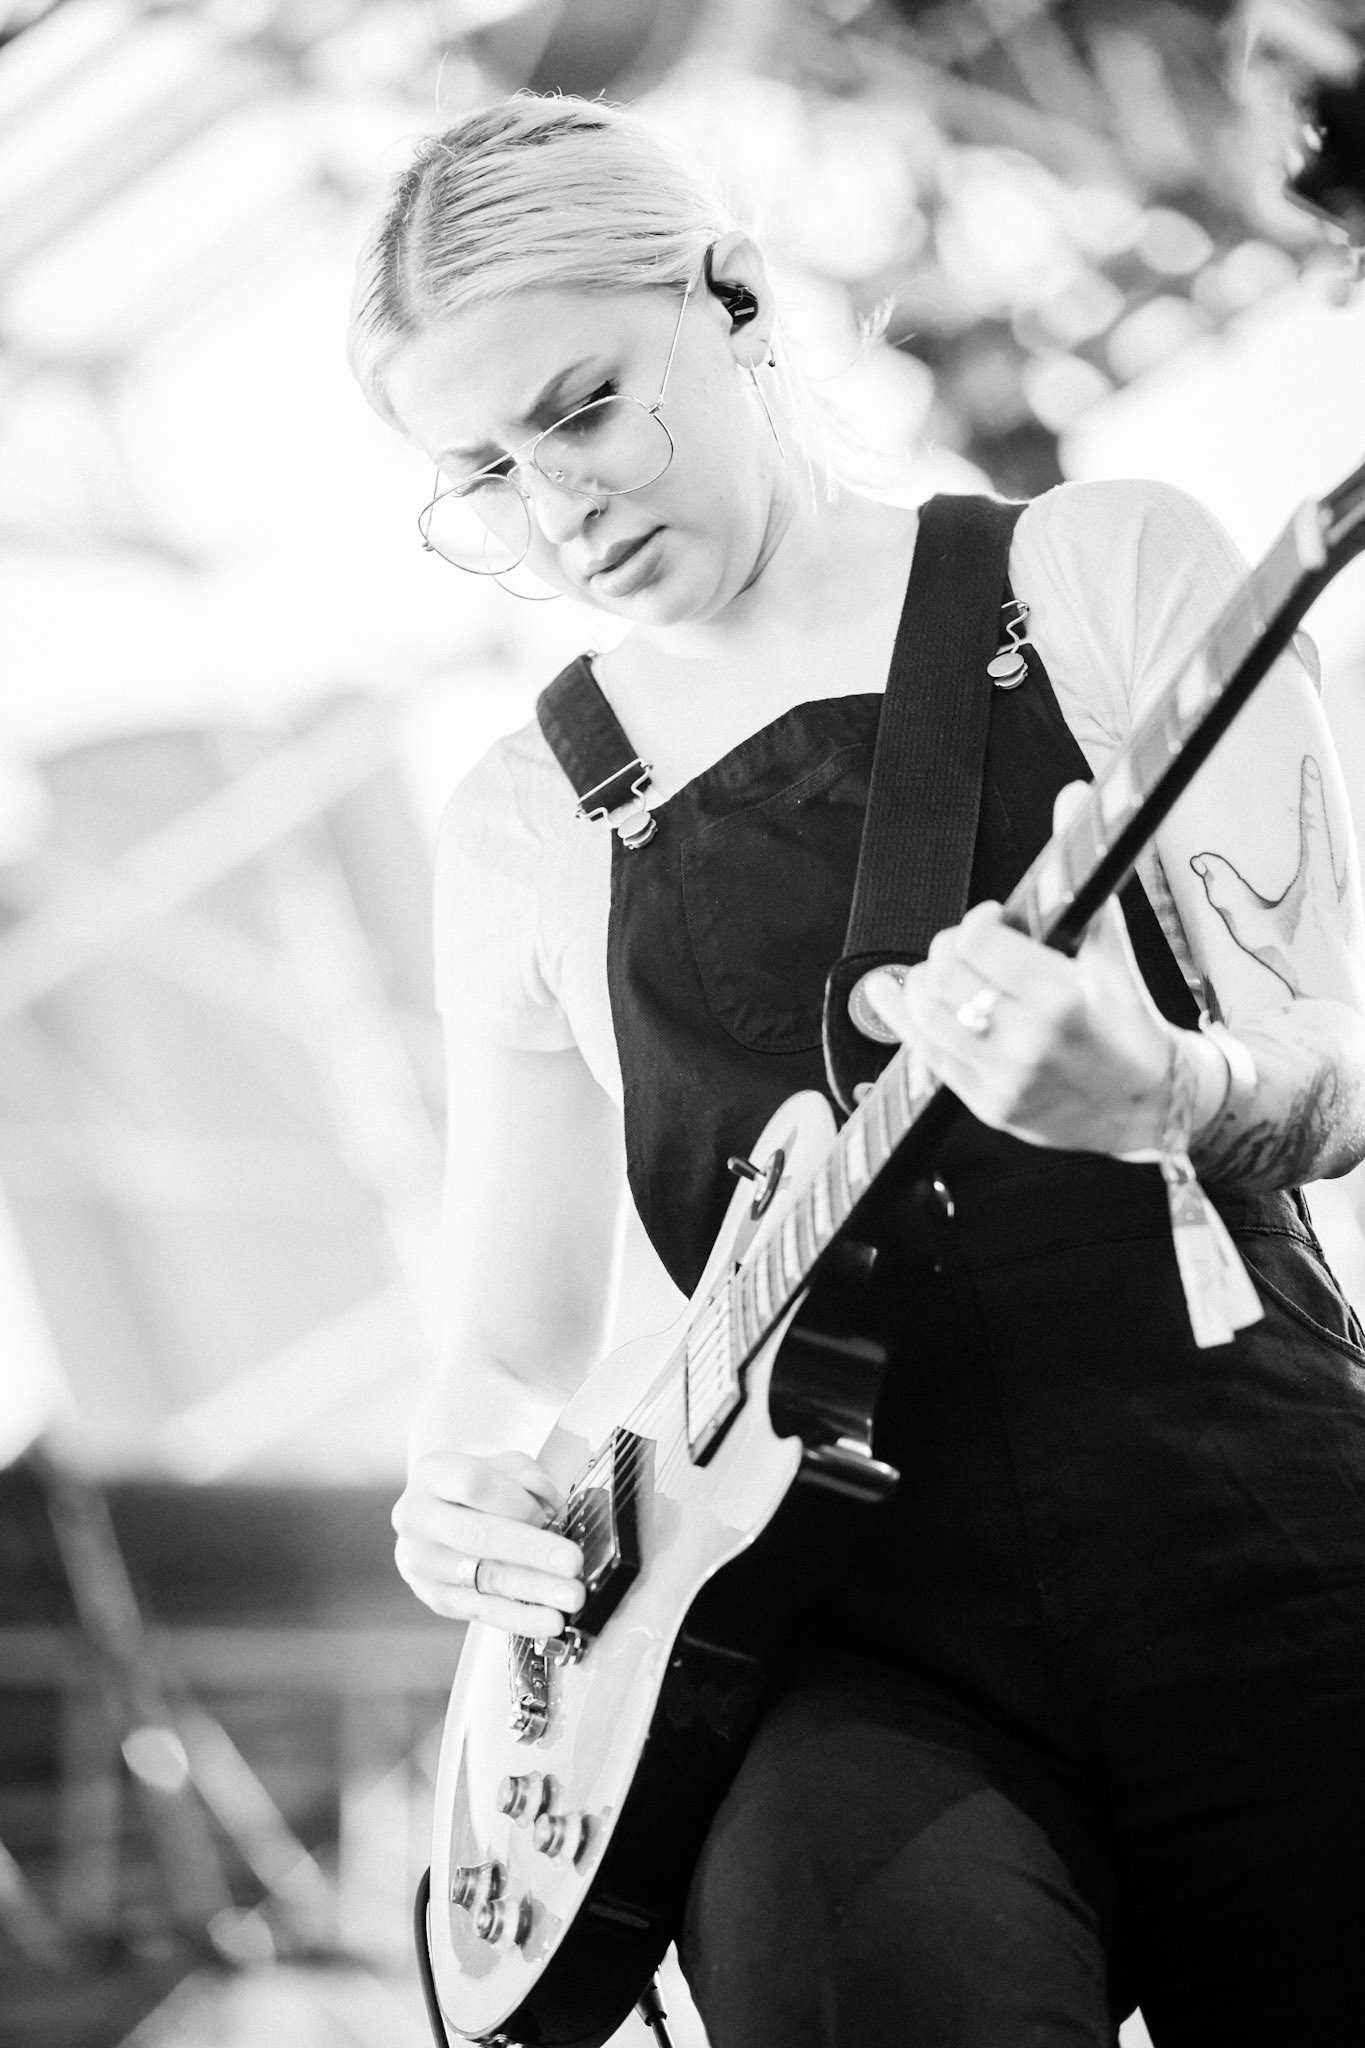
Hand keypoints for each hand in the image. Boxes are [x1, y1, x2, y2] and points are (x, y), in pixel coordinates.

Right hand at [392, 1448, 584, 1636]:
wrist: (441, 1513)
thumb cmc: (479, 1487)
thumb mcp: (503, 1467)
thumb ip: (527, 1478)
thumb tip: (549, 1507)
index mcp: (431, 1473)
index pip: (474, 1485)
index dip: (516, 1501)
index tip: (552, 1515)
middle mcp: (416, 1518)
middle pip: (478, 1536)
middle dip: (531, 1551)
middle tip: (571, 1563)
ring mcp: (421, 1561)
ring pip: (483, 1578)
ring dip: (532, 1590)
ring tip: (569, 1597)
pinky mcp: (433, 1596)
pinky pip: (481, 1611)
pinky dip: (520, 1618)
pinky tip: (548, 1621)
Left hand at [868, 784, 1173, 1155]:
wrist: (1149, 1104)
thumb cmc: (1128, 1018)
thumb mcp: (1110, 946)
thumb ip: (1081, 873)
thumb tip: (1070, 793)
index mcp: (1061, 996)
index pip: (976, 938)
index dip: (977, 922)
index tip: (991, 922)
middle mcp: (1027, 1039)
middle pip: (945, 971)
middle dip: (949, 949)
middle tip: (968, 948)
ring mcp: (1004, 1078)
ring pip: (925, 1011)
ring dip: (925, 982)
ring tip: (947, 974)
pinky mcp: (986, 1105)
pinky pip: (922, 1054)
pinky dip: (901, 1018)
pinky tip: (890, 994)